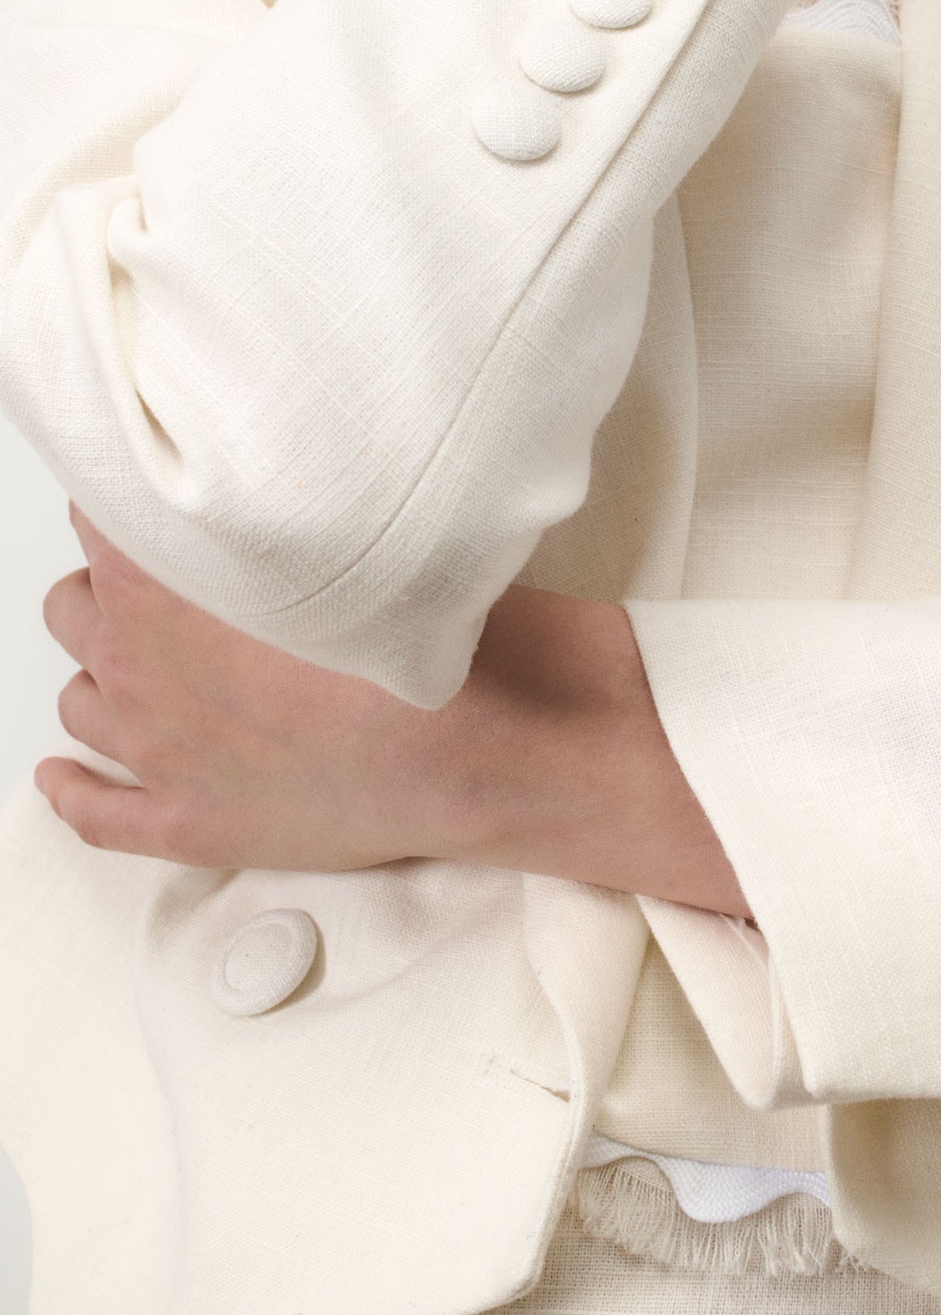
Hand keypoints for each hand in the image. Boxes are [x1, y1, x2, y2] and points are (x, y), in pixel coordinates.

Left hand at [34, 505, 752, 917]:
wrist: (498, 747)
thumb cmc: (435, 633)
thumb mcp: (359, 526)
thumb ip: (278, 509)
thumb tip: (253, 488)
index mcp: (168, 584)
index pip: (105, 518)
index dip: (143, 510)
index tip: (176, 510)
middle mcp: (143, 665)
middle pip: (77, 604)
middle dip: (117, 590)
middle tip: (178, 588)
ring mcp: (159, 753)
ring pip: (82, 700)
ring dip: (106, 676)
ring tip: (154, 669)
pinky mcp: (190, 825)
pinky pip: (93, 812)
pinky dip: (73, 788)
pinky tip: (69, 774)